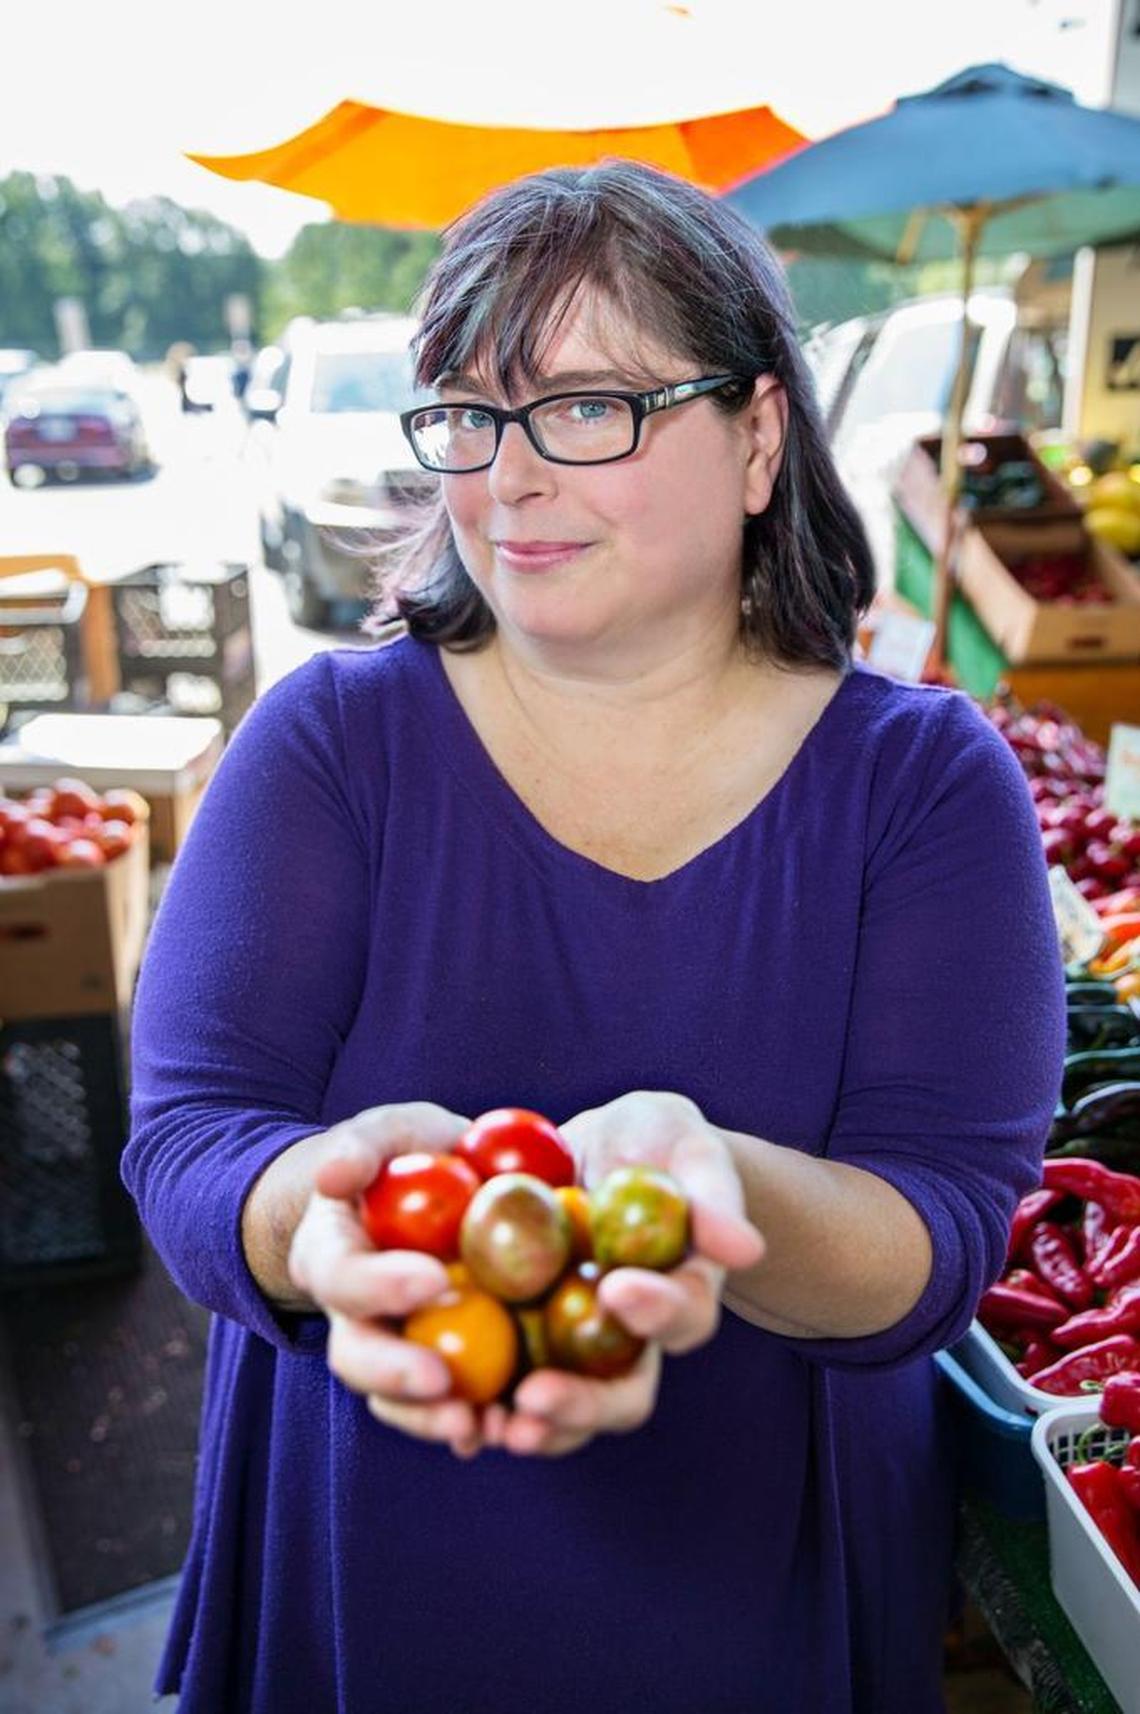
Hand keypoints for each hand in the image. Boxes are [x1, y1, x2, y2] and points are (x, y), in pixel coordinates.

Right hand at [286, 1102, 489, 1458]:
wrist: (433, 1191)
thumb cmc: (409, 1154)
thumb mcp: (390, 1132)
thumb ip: (363, 1146)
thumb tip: (333, 1176)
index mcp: (332, 1255)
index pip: (343, 1276)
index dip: (380, 1285)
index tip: (433, 1280)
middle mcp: (352, 1313)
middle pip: (355, 1355)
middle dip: (394, 1373)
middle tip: (443, 1380)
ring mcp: (393, 1346)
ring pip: (395, 1399)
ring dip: (432, 1420)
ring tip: (481, 1426)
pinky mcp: (440, 1366)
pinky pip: (451, 1406)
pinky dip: (477, 1422)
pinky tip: (512, 1429)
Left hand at [481, 1091, 763, 1458]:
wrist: (602, 1152)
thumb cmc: (656, 1142)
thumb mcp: (687, 1147)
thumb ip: (712, 1192)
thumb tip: (745, 1248)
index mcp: (682, 1295)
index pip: (683, 1316)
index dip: (657, 1311)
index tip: (619, 1288)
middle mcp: (633, 1339)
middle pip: (622, 1392)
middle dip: (583, 1404)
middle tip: (538, 1399)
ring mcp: (578, 1347)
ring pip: (563, 1408)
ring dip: (530, 1425)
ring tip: (490, 1428)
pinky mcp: (526, 1340)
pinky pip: (505, 1385)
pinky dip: (480, 1408)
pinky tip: (448, 1419)